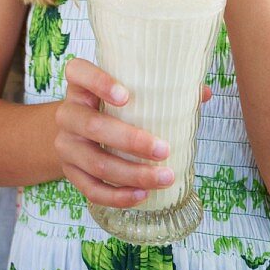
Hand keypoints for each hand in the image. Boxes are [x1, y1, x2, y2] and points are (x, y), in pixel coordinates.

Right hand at [54, 58, 210, 206]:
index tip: (126, 95)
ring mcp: (66, 145)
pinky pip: (91, 189)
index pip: (79, 72)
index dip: (99, 82)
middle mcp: (67, 113)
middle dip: (131, 140)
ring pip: (96, 163)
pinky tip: (143, 196)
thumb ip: (160, 88)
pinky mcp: (70, 172)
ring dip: (133, 174)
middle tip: (164, 149)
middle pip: (93, 126)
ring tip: (166, 177)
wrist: (74, 131)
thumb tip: (203, 93)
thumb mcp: (124, 90)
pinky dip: (118, 196)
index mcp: (80, 84)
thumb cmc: (109, 106)